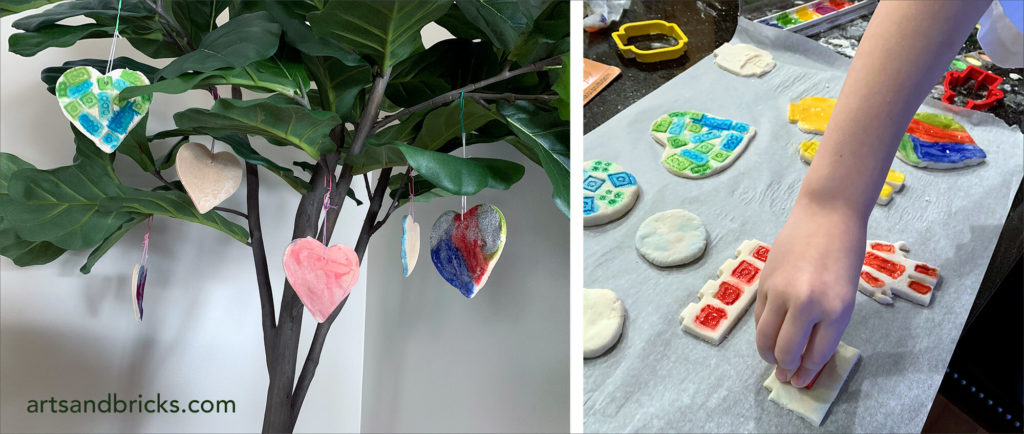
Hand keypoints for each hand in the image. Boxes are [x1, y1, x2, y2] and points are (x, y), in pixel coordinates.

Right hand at [754, 200, 865, 387]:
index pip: (816, 354)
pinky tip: (770, 334)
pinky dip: (763, 331)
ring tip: (773, 357)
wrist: (825, 215)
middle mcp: (806, 304)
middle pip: (786, 351)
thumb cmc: (844, 254)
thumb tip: (805, 356)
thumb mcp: (845, 296)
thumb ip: (826, 326)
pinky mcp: (764, 282)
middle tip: (786, 373)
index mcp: (835, 310)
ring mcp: (781, 292)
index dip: (807, 372)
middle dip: (785, 368)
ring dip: (768, 354)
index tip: (801, 380)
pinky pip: (759, 318)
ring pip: (765, 338)